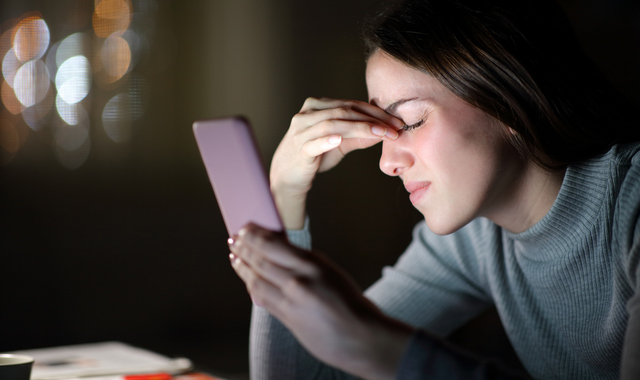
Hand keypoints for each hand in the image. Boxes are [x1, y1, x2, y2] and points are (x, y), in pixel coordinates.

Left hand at [228, 223, 412, 379]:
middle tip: (234, 239)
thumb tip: (279, 250)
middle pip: (260, 261)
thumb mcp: (329, 271)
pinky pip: (262, 298)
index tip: (245, 228)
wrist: (361, 336)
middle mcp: (298, 281)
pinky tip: (248, 279)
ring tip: (235, 256)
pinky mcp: (287, 319)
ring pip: (256, 280)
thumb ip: (304, 262)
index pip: (272, 245)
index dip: (253, 236)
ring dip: (242, 267)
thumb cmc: (350, 302)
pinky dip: (252, 286)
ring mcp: (291, 301)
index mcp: (312, 264)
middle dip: (243, 248)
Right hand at [270, 97, 403, 228]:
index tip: (396, 122)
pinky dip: (326, 140)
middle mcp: (307, 114)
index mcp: (317, 106)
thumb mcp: (340, 143)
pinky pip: (314, 142)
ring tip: (379, 134)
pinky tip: (339, 139)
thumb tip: (386, 132)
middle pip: (344, 111)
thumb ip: (359, 136)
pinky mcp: (299, 149)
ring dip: (359, 128)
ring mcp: (301, 131)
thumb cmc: (314, 157)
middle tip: (394, 129)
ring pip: (333, 124)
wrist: (287, 176)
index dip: (376, 112)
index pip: (351, 105)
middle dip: (373, 119)